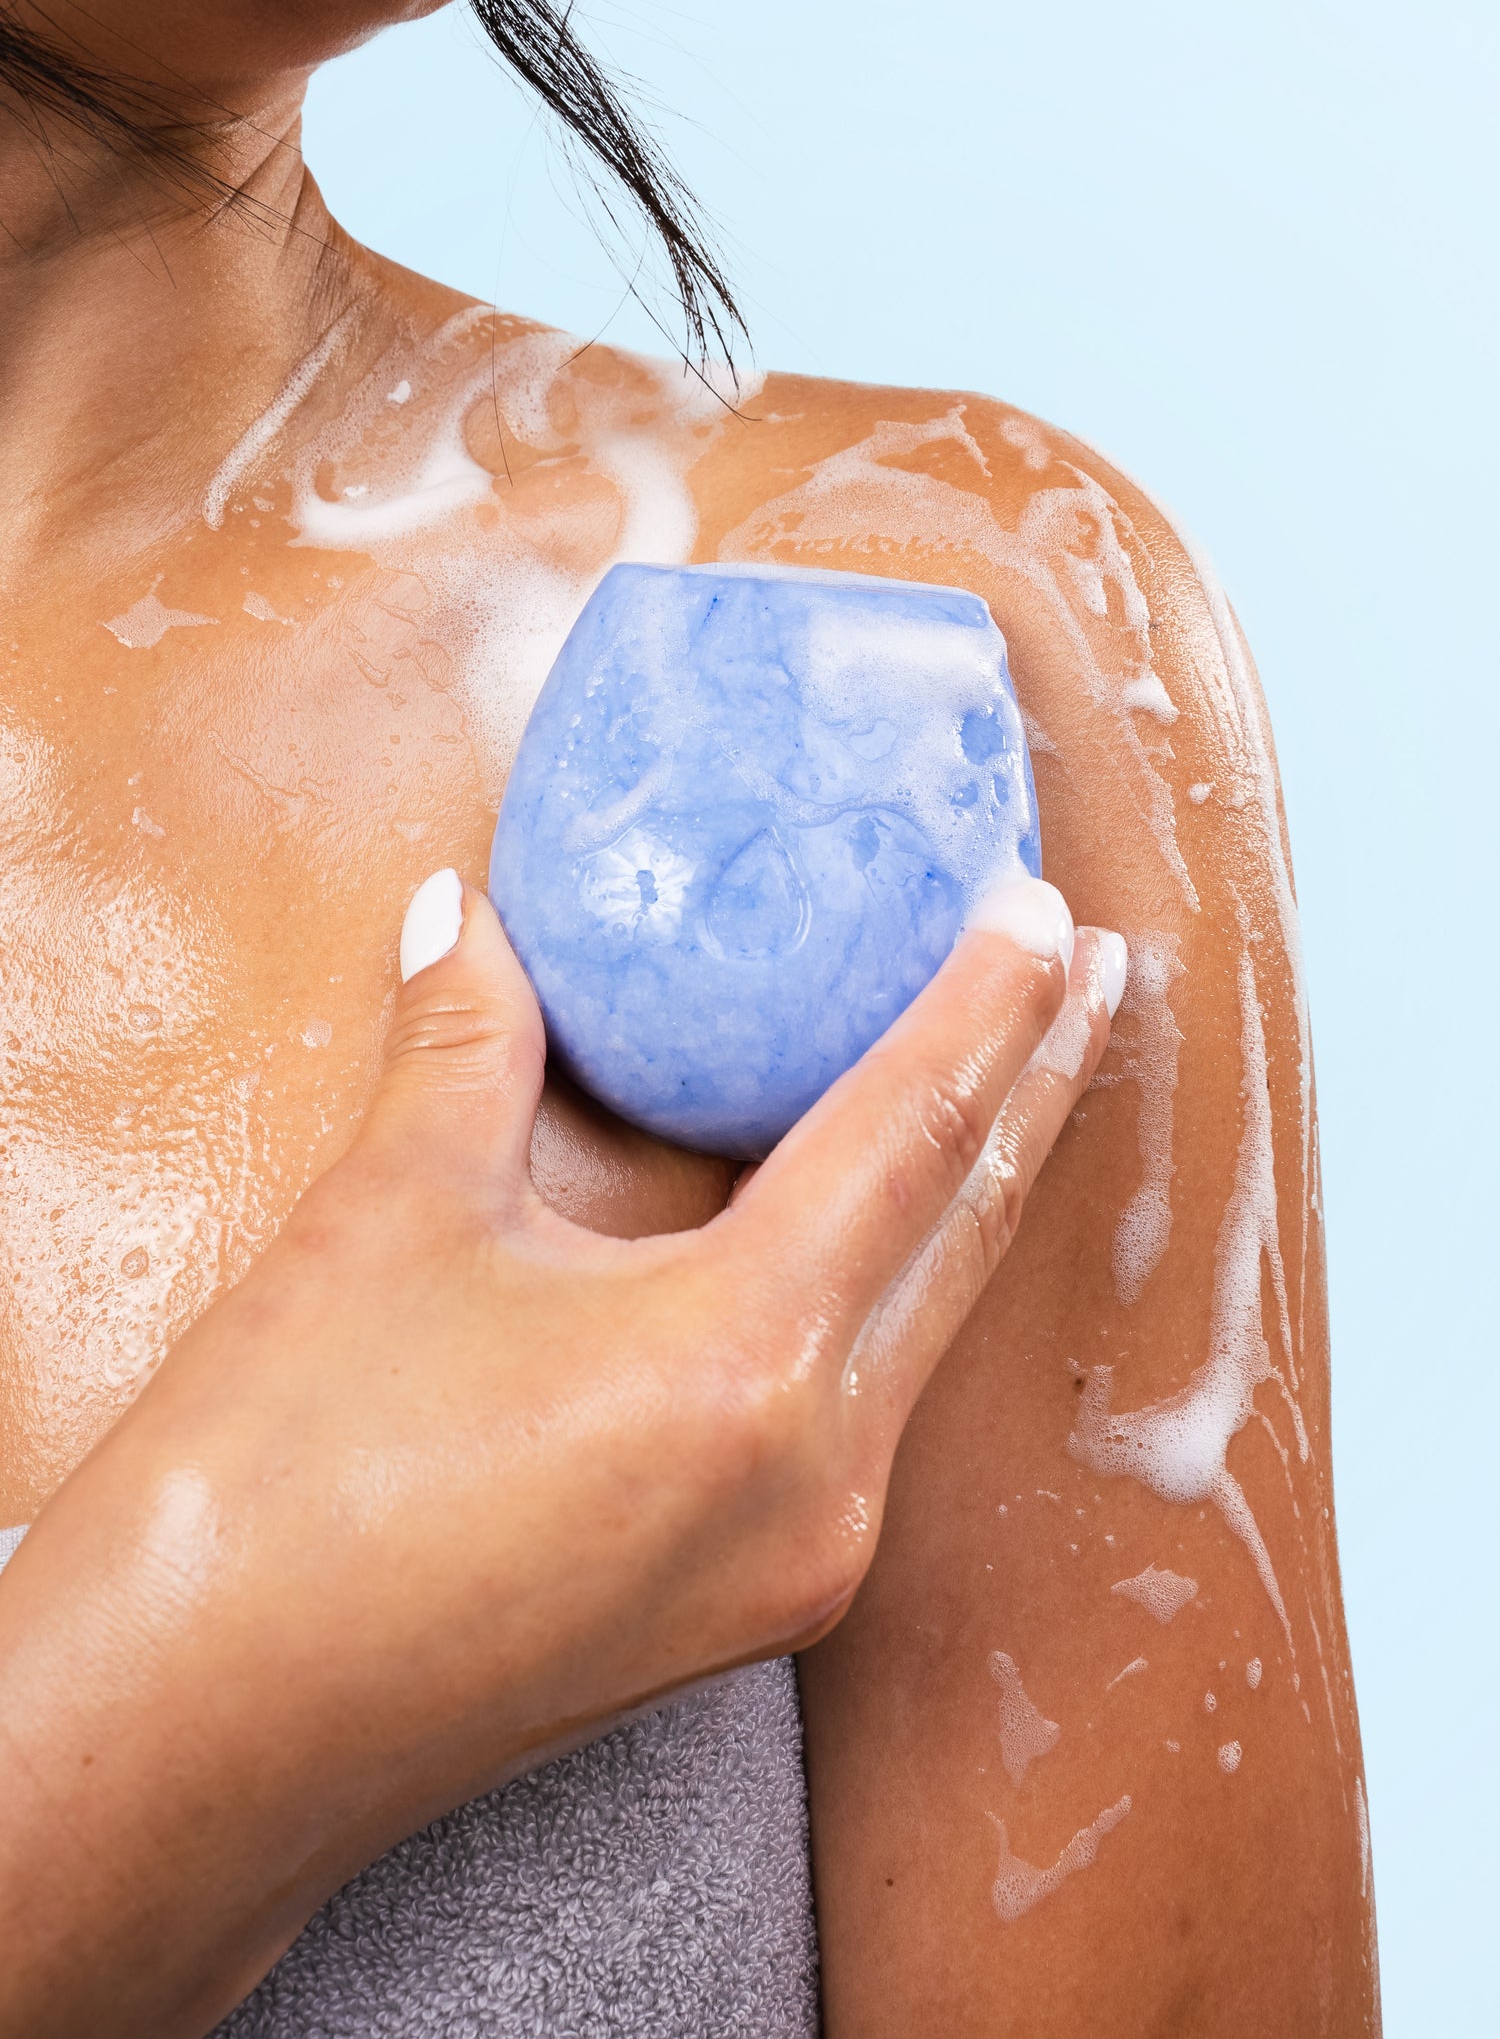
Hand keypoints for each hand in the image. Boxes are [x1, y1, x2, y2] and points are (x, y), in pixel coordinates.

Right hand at [0, 871, 1121, 2037]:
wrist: (198, 1734)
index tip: (1041, 908)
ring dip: (975, 1192)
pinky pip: (869, 1410)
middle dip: (1037, 1087)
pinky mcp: (757, 1606)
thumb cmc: (275, 1486)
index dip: (984, 1005)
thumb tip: (470, 913)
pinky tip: (881, 1233)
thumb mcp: (388, 1218)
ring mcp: (800, 1560)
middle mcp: (814, 1479)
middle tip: (1095, 965)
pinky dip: (893, 1294)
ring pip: (928, 1328)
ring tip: (1014, 1075)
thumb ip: (464, 1042)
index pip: (911, 1135)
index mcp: (743, 1363)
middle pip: (965, 1234)